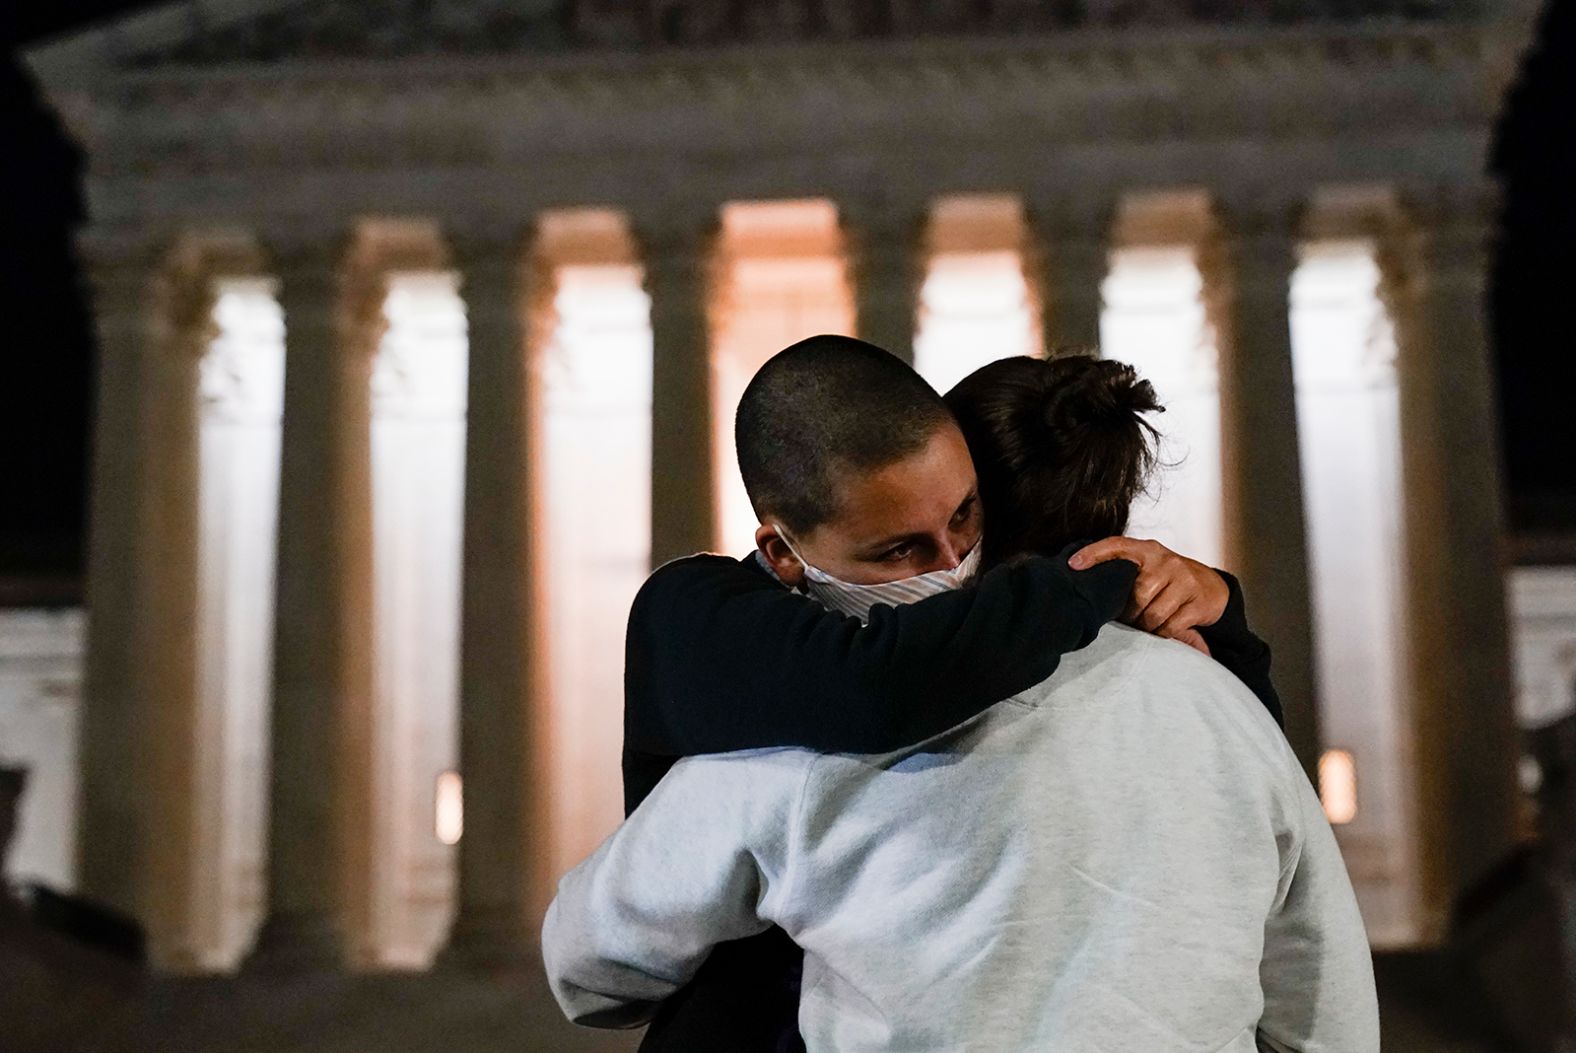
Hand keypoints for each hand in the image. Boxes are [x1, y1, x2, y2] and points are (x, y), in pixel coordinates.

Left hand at [1068, 537, 1228, 646]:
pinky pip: (1170, 626)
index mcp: (1147, 550)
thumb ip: (1124, 572)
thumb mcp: (1148, 569)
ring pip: (1152, 614)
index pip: (1116, 545)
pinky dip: (1162, 633)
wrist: (1212, 588)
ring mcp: (1184, 579)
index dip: (1093, 553)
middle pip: (1135, 595)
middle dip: (1129, 614)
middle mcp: (1165, 560)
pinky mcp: (1198, 600)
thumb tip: (1084, 586)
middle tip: (1129, 619)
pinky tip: (1162, 630)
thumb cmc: (1168, 581)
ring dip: (1146, 626)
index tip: (1072, 565)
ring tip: (1146, 625)